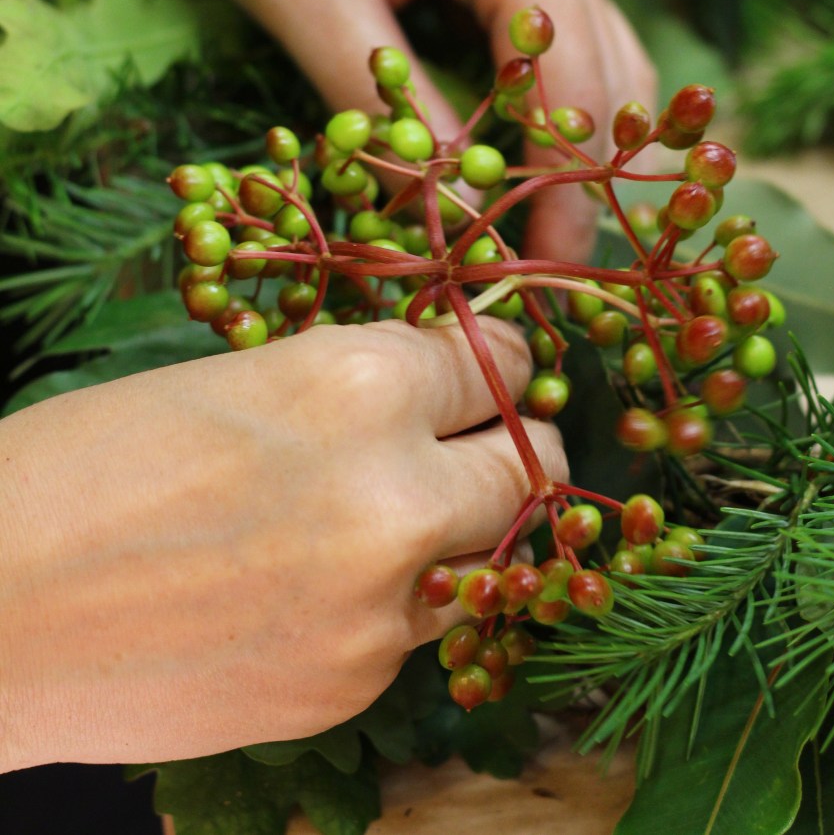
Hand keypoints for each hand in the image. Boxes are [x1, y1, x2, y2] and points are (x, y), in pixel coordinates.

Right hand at [0, 318, 564, 768]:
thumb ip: (356, 388)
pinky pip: (413, 630)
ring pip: (487, 557)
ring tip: (375, 520)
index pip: (497, 364)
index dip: (494, 363)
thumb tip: (440, 389)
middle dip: (509, 448)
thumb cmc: (83, 464)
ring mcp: (377, 612)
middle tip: (469, 445)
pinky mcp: (347, 689)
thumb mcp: (238, 380)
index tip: (486, 371)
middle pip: (530, 468)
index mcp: (359, 388)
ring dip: (455, 531)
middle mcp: (392, 498)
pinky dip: (388, 603)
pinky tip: (309, 588)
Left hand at [162, 0, 655, 263]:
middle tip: (540, 279)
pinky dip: (548, 112)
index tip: (540, 285)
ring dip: (573, 153)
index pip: (577, 92)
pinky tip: (519, 162)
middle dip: (578, 186)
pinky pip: (556, 46)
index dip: (565, 198)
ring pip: (597, 65)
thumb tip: (450, 211)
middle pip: (607, 83)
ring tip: (535, 237)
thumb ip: (386, 106)